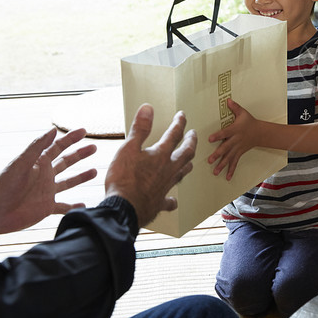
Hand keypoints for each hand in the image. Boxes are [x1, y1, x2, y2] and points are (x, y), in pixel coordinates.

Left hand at [0, 127, 97, 250]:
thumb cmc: (3, 186)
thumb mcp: (21, 163)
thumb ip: (37, 146)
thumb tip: (53, 129)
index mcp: (39, 163)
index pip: (58, 147)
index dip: (71, 138)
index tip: (84, 130)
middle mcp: (44, 176)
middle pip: (66, 162)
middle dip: (80, 154)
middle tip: (94, 147)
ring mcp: (46, 192)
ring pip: (68, 182)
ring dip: (80, 177)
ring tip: (95, 171)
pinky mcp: (46, 208)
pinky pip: (64, 206)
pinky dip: (74, 206)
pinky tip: (84, 205)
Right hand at [104, 104, 196, 227]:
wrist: (124, 209)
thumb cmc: (124, 179)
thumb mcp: (128, 148)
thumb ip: (140, 129)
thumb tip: (148, 108)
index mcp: (161, 155)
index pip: (174, 134)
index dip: (179, 123)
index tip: (182, 116)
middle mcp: (168, 170)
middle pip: (186, 153)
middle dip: (191, 141)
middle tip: (193, 134)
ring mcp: (166, 186)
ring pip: (182, 173)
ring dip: (187, 164)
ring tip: (190, 160)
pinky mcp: (160, 202)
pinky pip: (169, 200)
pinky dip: (172, 199)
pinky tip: (173, 200)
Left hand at [207, 99, 260, 180]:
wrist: (260, 132)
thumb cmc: (249, 122)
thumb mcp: (243, 113)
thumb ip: (234, 107)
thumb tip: (227, 99)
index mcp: (235, 130)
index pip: (225, 133)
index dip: (218, 136)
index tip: (209, 139)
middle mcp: (236, 140)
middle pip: (226, 148)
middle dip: (218, 154)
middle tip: (210, 160)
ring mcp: (238, 148)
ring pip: (229, 157)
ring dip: (222, 165)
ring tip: (215, 172)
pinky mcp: (240, 153)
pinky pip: (235, 162)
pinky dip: (231, 170)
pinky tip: (226, 177)